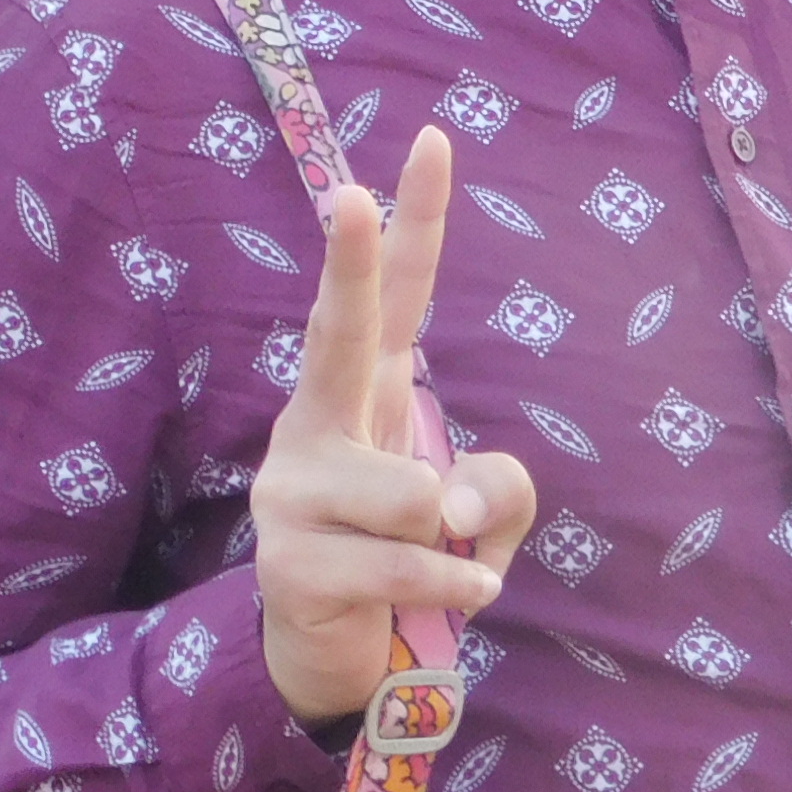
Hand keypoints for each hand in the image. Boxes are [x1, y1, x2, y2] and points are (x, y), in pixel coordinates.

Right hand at [253, 125, 536, 728]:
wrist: (336, 653)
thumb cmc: (411, 553)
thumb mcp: (484, 510)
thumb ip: (503, 486)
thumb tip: (448, 502)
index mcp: (363, 389)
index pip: (396, 293)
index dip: (414, 220)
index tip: (435, 138)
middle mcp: (315, 420)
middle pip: (339, 329)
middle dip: (349, 260)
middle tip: (348, 194)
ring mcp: (291, 489)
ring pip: (415, 493)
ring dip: (448, 541)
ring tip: (425, 562)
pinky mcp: (289, 562)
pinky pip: (409, 564)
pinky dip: (452, 587)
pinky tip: (457, 596)